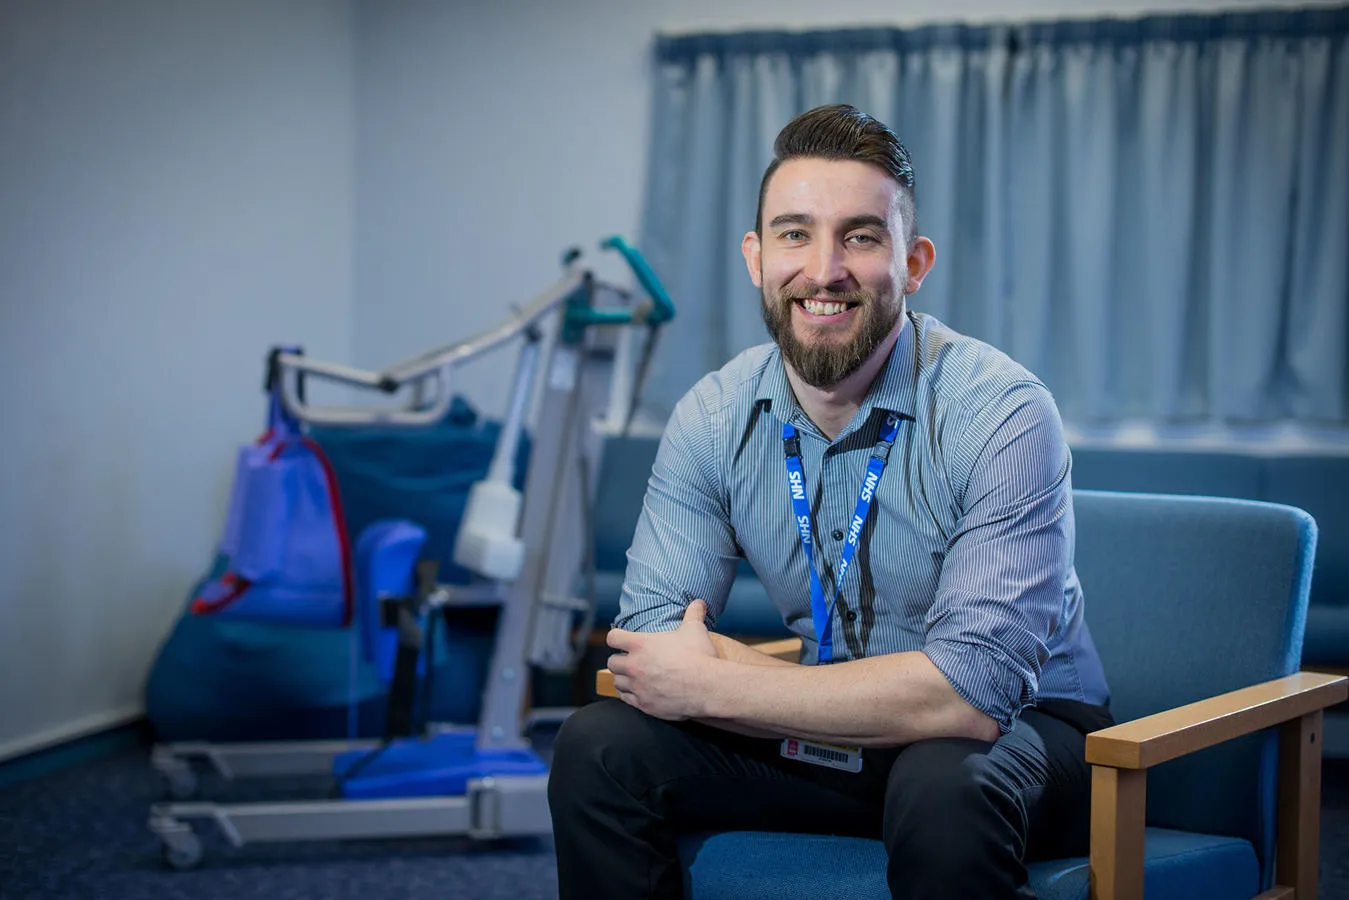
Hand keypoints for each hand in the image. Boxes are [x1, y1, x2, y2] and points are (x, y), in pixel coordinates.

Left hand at [606, 600, 718, 719]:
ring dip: (623, 679)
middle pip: (612, 662)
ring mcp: (638, 686)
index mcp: (641, 644)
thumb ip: (693, 613)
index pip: (613, 638)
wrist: (707, 687)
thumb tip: (699, 602)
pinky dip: (630, 695)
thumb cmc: (699, 657)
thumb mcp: (695, 629)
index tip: (622, 640)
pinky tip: (638, 691)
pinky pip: (626, 699)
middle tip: (630, 660)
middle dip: (619, 660)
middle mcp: (634, 665)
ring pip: (617, 682)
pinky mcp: (644, 704)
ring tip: (633, 677)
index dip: (616, 637)